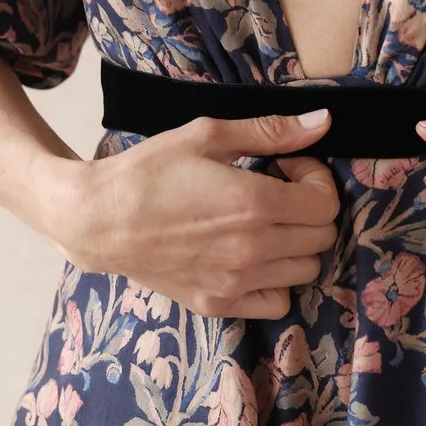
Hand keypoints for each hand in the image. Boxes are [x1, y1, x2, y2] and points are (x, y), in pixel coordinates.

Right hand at [49, 108, 341, 319]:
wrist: (99, 219)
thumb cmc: (149, 172)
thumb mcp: (207, 136)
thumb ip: (270, 131)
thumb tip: (323, 122)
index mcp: (255, 205)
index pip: (326, 204)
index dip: (316, 179)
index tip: (288, 166)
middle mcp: (253, 250)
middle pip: (322, 238)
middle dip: (309, 208)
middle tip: (278, 190)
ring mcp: (236, 282)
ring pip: (306, 271)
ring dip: (296, 243)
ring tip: (264, 223)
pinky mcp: (218, 303)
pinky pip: (277, 303)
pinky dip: (276, 281)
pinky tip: (252, 256)